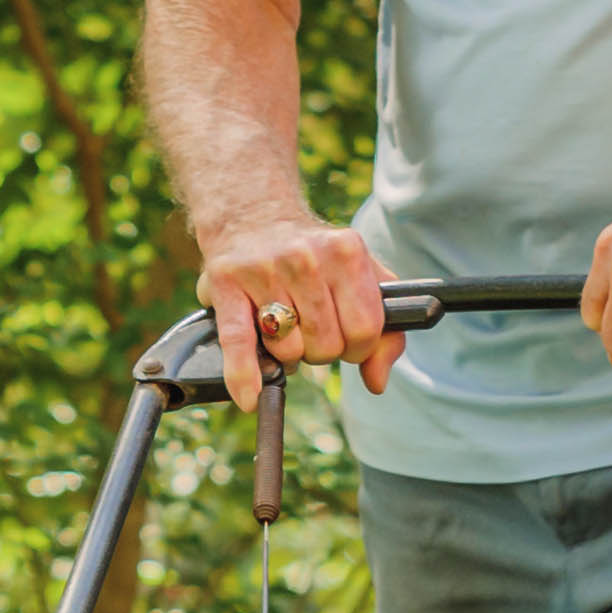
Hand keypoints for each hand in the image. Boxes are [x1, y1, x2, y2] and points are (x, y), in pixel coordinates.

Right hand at [194, 215, 399, 409]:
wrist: (253, 214)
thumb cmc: (315, 256)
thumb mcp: (360, 277)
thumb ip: (385, 330)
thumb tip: (377, 381)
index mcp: (346, 252)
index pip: (365, 331)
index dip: (358, 346)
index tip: (345, 336)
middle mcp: (306, 258)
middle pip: (326, 346)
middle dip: (321, 350)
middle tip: (309, 328)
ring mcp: (264, 270)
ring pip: (288, 351)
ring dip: (287, 354)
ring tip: (282, 328)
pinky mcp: (226, 284)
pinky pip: (239, 342)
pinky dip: (243, 375)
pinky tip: (249, 398)